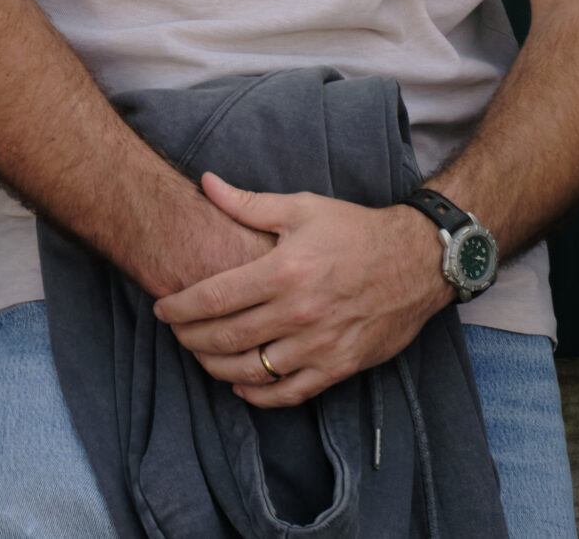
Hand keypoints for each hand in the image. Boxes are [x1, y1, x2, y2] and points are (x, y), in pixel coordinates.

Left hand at [151, 175, 453, 407]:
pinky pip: (291, 393)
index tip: (162, 310)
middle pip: (226, 338)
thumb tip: (205, 183)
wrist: (416, 261)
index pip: (214, 298)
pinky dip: (260, 395)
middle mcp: (299, 312)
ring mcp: (320, 344)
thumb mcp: (302, 207)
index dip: (180, 308)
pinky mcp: (340, 366)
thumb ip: (248, 203)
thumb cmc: (355, 230)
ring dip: (217, 369)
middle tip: (175, 333)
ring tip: (201, 356)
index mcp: (284, 271)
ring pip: (253, 371)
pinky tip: (241, 385)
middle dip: (190, 339)